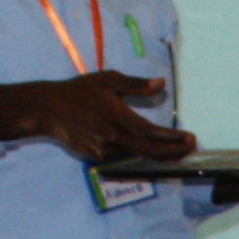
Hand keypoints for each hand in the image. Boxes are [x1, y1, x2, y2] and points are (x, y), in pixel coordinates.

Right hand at [0, 71, 194, 164]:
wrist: (47, 109)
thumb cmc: (79, 91)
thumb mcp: (107, 80)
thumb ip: (135, 84)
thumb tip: (161, 84)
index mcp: (116, 116)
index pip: (151, 132)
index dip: (172, 139)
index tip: (190, 138)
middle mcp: (112, 137)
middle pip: (149, 151)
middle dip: (174, 152)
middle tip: (191, 147)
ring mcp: (104, 150)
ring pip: (137, 156)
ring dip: (159, 154)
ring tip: (177, 148)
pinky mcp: (97, 158)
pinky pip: (123, 157)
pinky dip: (139, 154)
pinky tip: (151, 149)